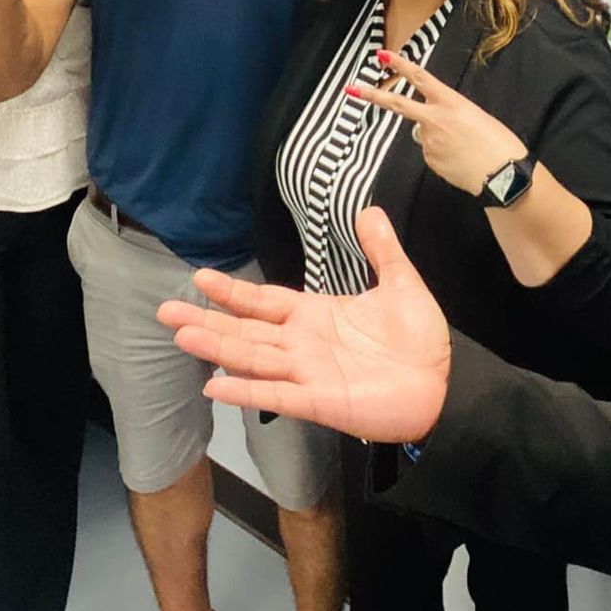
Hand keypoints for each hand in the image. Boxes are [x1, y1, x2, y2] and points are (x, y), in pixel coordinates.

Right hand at [160, 206, 452, 443]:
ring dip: (217, 349)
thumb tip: (369, 209)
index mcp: (316, 315)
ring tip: (181, 336)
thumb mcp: (401, 284)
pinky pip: (277, 395)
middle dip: (206, 320)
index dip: (233, 292)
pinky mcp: (320, 401)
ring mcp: (307, 374)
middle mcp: (302, 344)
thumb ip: (381, 250)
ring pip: (252, 358)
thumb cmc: (420, 340)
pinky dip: (247, 392)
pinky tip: (216, 388)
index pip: (264, 301)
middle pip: (246, 330)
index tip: (199, 278)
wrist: (446, 384)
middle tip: (165, 311)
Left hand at [349, 50, 526, 195]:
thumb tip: (431, 124)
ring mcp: (428, 141)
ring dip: (437, 138)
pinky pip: (431, 153)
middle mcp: (434, 119)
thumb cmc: (498, 142)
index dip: (400, 65)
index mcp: (450, 102)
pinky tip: (460, 160)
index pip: (420, 78)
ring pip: (424, 134)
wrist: (503, 174)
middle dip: (371, 95)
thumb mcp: (476, 116)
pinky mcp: (429, 160)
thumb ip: (449, 114)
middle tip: (351, 89)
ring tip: (464, 148)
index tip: (382, 55)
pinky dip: (442, 155)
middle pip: (397, 105)